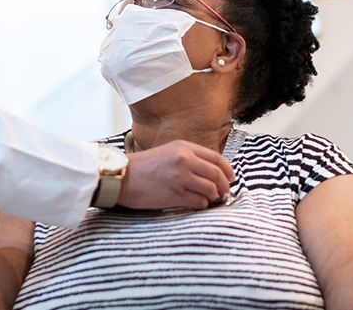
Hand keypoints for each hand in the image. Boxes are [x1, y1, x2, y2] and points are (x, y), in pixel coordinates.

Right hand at [116, 140, 234, 209]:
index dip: (228, 170)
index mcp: (184, 147)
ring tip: (208, 200)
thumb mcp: (167, 152)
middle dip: (224, 186)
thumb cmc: (142, 167)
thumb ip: (189, 157)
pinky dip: (202, 205)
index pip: (217, 158)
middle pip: (218, 175)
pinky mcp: (175, 194)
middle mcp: (184, 160)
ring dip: (213, 197)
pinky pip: (199, 202)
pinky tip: (196, 205)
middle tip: (223, 193)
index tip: (230, 178)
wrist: (121, 177)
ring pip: (211, 190)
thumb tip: (212, 172)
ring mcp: (180, 177)